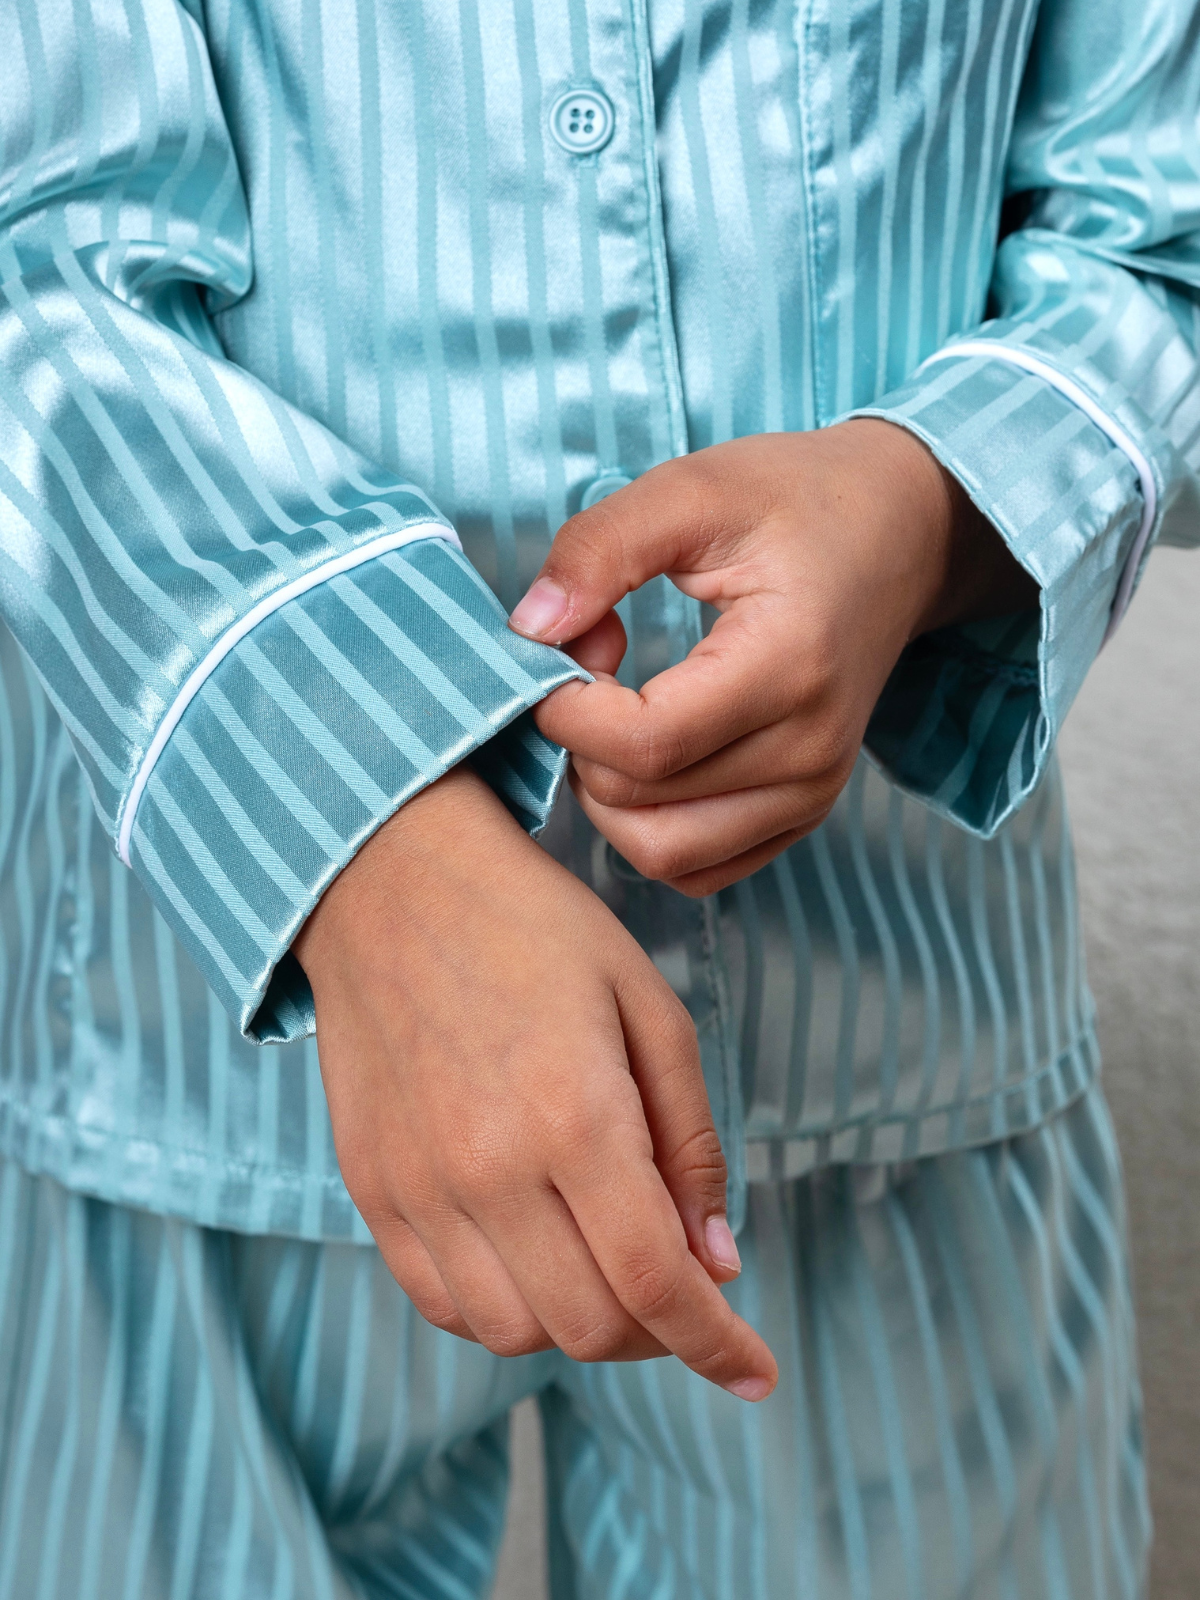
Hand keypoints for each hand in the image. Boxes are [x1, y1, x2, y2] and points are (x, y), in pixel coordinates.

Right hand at [293, 765, 776, 1399]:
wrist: (391, 882)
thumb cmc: (536, 929)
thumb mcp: (649, 1006)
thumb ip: (690, 1140)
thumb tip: (715, 1259)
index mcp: (574, 1115)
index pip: (655, 1283)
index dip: (715, 1343)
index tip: (754, 1370)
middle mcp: (487, 1168)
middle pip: (589, 1326)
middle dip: (659, 1334)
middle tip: (684, 1287)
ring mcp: (417, 1186)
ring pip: (513, 1332)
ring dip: (582, 1323)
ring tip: (608, 1265)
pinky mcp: (372, 1188)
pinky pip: (441, 1301)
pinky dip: (503, 1308)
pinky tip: (535, 1258)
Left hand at [511, 420, 1036, 895]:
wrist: (900, 536)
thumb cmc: (796, 503)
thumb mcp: (693, 488)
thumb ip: (601, 548)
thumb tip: (530, 629)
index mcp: (789, 665)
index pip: (645, 744)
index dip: (568, 713)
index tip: (559, 653)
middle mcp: (810, 750)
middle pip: (639, 803)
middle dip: (579, 744)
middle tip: (588, 668)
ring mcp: (812, 794)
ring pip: (659, 852)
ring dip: (604, 795)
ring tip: (614, 716)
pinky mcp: (801, 816)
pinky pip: (695, 867)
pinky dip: (646, 826)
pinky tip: (645, 757)